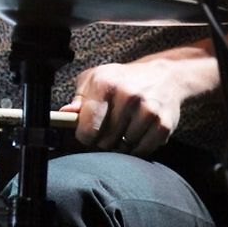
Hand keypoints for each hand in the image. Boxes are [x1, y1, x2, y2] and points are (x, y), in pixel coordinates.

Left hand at [60, 57, 184, 155]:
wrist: (162, 75)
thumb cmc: (122, 79)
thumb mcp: (95, 79)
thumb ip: (79, 98)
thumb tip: (64, 115)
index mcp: (105, 84)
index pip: (88, 128)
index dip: (85, 136)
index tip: (88, 133)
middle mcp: (127, 96)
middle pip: (105, 141)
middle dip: (103, 141)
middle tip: (108, 129)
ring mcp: (147, 110)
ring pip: (124, 148)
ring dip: (121, 145)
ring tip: (124, 128)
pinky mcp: (163, 124)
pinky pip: (142, 150)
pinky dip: (138, 148)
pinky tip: (138, 132)